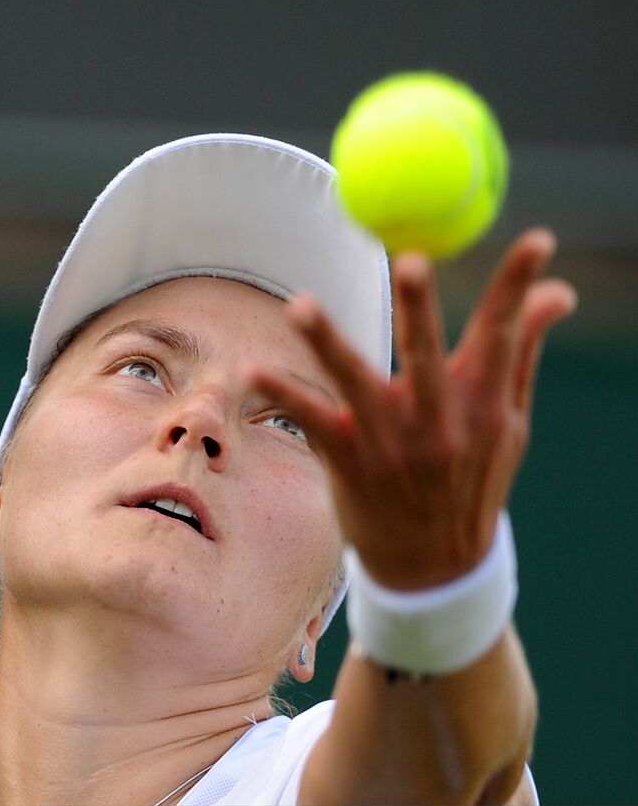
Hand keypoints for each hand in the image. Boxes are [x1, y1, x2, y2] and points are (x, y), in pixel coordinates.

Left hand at [240, 228, 577, 591]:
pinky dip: (281, 394)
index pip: (505, 334)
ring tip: (300, 306)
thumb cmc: (471, 480)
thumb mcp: (507, 424)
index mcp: (482, 405)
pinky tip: (250, 372)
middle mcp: (438, 422)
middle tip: (412, 261)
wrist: (434, 565)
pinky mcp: (349, 461)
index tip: (539, 240)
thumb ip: (521, 353)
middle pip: (427, 353)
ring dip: (327, 341)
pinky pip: (312, 420)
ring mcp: (390, 443)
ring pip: (355, 381)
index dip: (520, 285)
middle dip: (420, 308)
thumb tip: (556, 293)